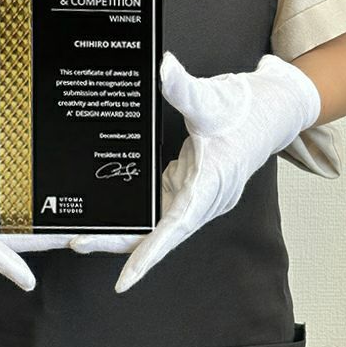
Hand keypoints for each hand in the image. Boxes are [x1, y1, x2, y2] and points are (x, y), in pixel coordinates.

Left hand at [70, 50, 320, 292]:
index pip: (177, 227)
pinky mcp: (186, 187)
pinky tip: (104, 215)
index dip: (151, 254)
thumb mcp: (212, 98)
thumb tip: (163, 67)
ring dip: (120, 232)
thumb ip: (184, 88)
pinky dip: (132, 216)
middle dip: (115, 241)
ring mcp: (192, 196)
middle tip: (74, 240)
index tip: (126, 279)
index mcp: (210, 186)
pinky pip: (156, 211)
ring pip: (153, 225)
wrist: (270, 111)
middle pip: (155, 233)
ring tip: (78, 234)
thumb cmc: (246, 111)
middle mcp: (201, 200)